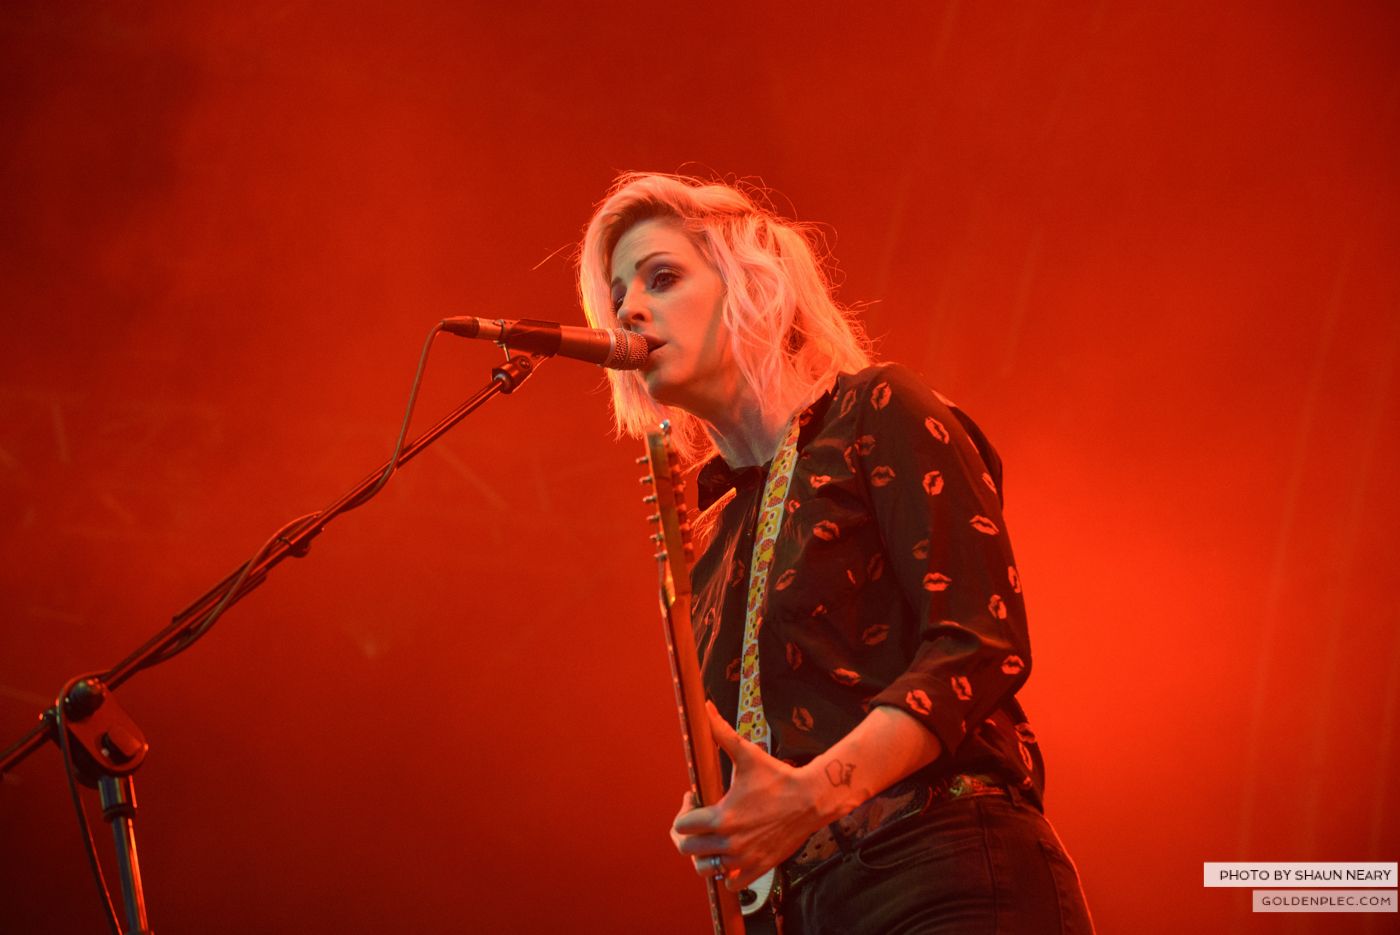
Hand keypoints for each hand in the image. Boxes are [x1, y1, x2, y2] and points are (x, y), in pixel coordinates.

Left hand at [669, 702, 838, 890]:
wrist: (812, 799)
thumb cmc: (778, 777)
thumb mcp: (747, 754)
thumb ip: (721, 733)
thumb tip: (706, 707)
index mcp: (722, 817)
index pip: (681, 826)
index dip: (683, 811)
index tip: (694, 800)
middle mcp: (730, 842)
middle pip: (688, 850)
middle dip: (687, 834)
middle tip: (697, 821)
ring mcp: (744, 858)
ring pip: (706, 869)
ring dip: (703, 856)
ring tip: (711, 839)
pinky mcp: (759, 868)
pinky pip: (731, 884)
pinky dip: (726, 874)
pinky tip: (731, 854)